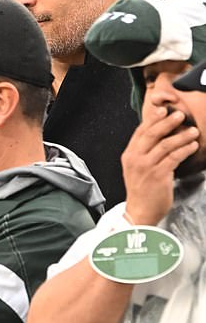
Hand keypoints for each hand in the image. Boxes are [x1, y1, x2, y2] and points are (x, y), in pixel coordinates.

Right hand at [122, 105, 198, 224]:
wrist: (139, 212)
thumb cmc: (141, 190)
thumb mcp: (136, 168)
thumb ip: (144, 152)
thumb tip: (160, 135)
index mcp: (129, 155)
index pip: (140, 132)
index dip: (152, 119)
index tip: (162, 109)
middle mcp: (136, 159)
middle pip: (152, 134)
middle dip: (167, 122)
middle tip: (179, 115)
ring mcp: (146, 167)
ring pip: (166, 144)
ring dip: (182, 136)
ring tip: (193, 131)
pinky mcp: (158, 176)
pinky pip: (175, 157)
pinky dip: (185, 149)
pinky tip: (192, 146)